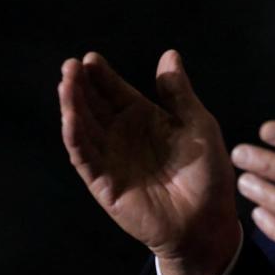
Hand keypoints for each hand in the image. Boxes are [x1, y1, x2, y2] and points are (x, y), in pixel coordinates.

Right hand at [58, 50, 238, 274]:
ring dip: (72, 106)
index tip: (90, 58)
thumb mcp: (197, 124)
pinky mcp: (105, 184)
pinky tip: (70, 118)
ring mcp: (111, 159)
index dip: (102, 76)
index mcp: (144, 118)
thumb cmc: (207, 173)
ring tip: (65, 83)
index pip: (115, 92)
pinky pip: (86, 158)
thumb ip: (178, 92)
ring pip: (84, 128)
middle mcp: (122, 136)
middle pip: (94, 106)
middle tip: (70, 65)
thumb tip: (169, 54)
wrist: (208, 220)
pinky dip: (76, 138)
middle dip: (80, 85)